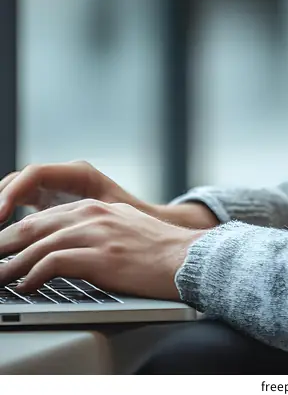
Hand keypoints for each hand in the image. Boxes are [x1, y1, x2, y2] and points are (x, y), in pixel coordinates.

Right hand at [0, 161, 151, 223]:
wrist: (149, 224)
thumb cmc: (134, 221)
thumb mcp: (108, 218)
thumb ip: (84, 221)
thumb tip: (58, 237)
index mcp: (78, 174)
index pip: (34, 174)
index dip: (13, 193)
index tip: (1, 216)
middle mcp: (63, 176)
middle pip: (20, 180)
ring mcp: (54, 187)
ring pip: (17, 190)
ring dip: (1, 206)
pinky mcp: (49, 202)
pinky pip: (21, 202)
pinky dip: (7, 214)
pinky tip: (3, 235)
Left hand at [0, 199, 207, 299]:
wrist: (187, 257)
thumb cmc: (158, 251)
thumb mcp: (122, 229)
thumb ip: (93, 230)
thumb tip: (62, 250)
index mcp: (95, 206)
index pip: (42, 216)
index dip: (14, 232)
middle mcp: (92, 214)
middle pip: (33, 226)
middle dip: (3, 244)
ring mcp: (96, 233)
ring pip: (38, 244)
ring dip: (10, 264)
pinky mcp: (101, 255)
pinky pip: (55, 262)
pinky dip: (34, 275)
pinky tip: (25, 287)